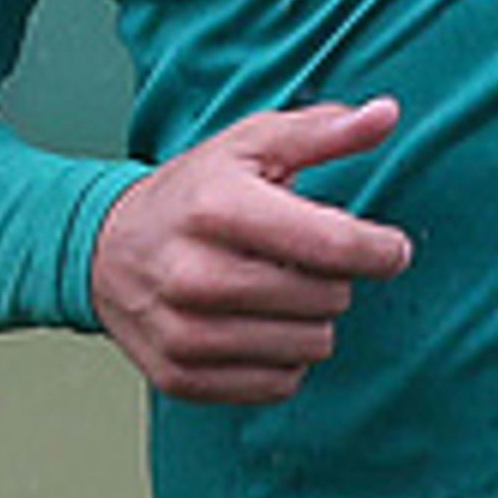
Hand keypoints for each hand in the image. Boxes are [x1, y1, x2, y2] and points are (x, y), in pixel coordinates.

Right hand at [89, 97, 414, 404]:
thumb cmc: (194, 193)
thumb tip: (386, 113)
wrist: (106, 250)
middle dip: (334, 278)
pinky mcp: (182, 377)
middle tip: (305, 260)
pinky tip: (259, 324)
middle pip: (327, 298)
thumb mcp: (252, 144)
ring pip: (310, 346)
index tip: (391, 248)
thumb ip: (324, 131)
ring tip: (280, 290)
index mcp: (218, 208)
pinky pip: (279, 384)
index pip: (332, 245)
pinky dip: (284, 357)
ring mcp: (184, 333)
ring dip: (311, 320)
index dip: (379, 250)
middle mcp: (195, 275)